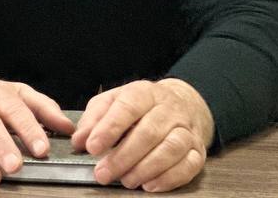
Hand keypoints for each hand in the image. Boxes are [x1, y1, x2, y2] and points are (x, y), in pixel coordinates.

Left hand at [72, 78, 213, 191]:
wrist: (183, 104)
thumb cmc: (140, 106)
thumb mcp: (112, 101)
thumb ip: (94, 118)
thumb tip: (79, 140)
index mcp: (144, 93)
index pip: (127, 108)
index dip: (109, 128)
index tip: (92, 147)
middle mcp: (169, 110)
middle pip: (148, 133)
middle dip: (123, 157)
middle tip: (103, 173)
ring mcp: (186, 130)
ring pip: (170, 149)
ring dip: (145, 169)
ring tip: (125, 181)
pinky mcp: (198, 151)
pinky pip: (189, 166)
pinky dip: (169, 178)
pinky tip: (149, 185)